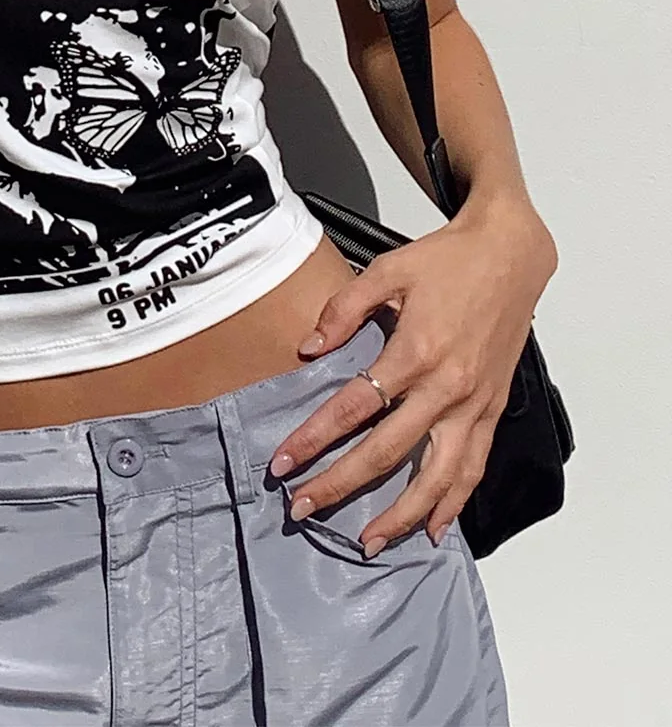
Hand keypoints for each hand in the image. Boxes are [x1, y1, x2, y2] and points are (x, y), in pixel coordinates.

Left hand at [267, 198, 557, 553]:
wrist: (511, 256)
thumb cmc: (449, 261)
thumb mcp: (388, 270)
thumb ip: (344, 309)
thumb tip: (308, 348)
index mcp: (416, 350)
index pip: (354, 406)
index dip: (314, 437)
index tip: (284, 462)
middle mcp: (447, 387)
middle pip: (387, 451)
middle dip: (340, 484)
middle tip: (302, 508)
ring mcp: (474, 405)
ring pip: (436, 476)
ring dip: (401, 514)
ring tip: (368, 541)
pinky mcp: (492, 411)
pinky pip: (473, 467)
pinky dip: (454, 502)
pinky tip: (434, 527)